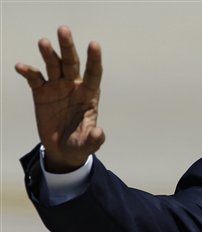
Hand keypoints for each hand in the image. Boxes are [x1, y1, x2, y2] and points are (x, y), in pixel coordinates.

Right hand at [15, 26, 104, 172]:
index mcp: (89, 95)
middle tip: (63, 30)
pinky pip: (35, 79)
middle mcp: (74, 87)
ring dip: (49, 54)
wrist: (63, 150)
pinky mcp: (41, 93)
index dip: (94, 59)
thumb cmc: (80, 144)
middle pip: (71, 63)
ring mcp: (57, 88)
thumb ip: (94, 139)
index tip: (94, 44)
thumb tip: (98, 132)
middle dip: (68, 47)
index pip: (93, 74)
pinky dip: (28, 72)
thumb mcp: (88, 144)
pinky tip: (21, 67)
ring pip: (53, 66)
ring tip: (43, 42)